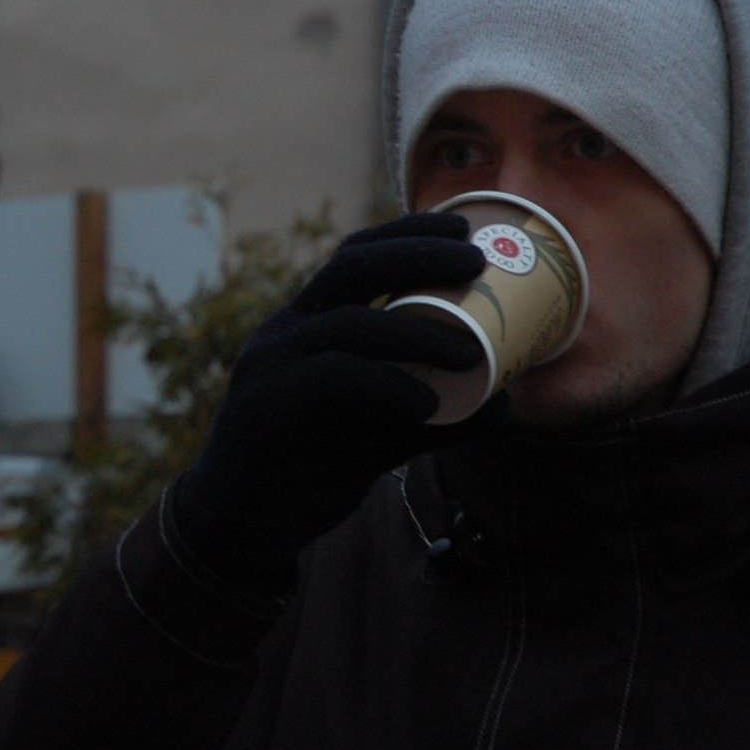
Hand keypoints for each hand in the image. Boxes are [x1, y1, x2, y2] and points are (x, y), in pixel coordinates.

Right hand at [167, 212, 489, 585]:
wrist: (244, 521)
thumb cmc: (313, 466)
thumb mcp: (382, 433)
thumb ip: (433, 413)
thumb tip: (506, 404)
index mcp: (308, 323)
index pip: (356, 256)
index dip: (409, 233)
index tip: (465, 228)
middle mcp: (287, 330)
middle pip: (350, 266)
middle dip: (418, 254)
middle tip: (475, 264)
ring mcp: (271, 363)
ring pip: (350, 325)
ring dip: (420, 334)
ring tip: (476, 355)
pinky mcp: (267, 404)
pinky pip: (335, 378)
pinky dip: (388, 386)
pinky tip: (427, 406)